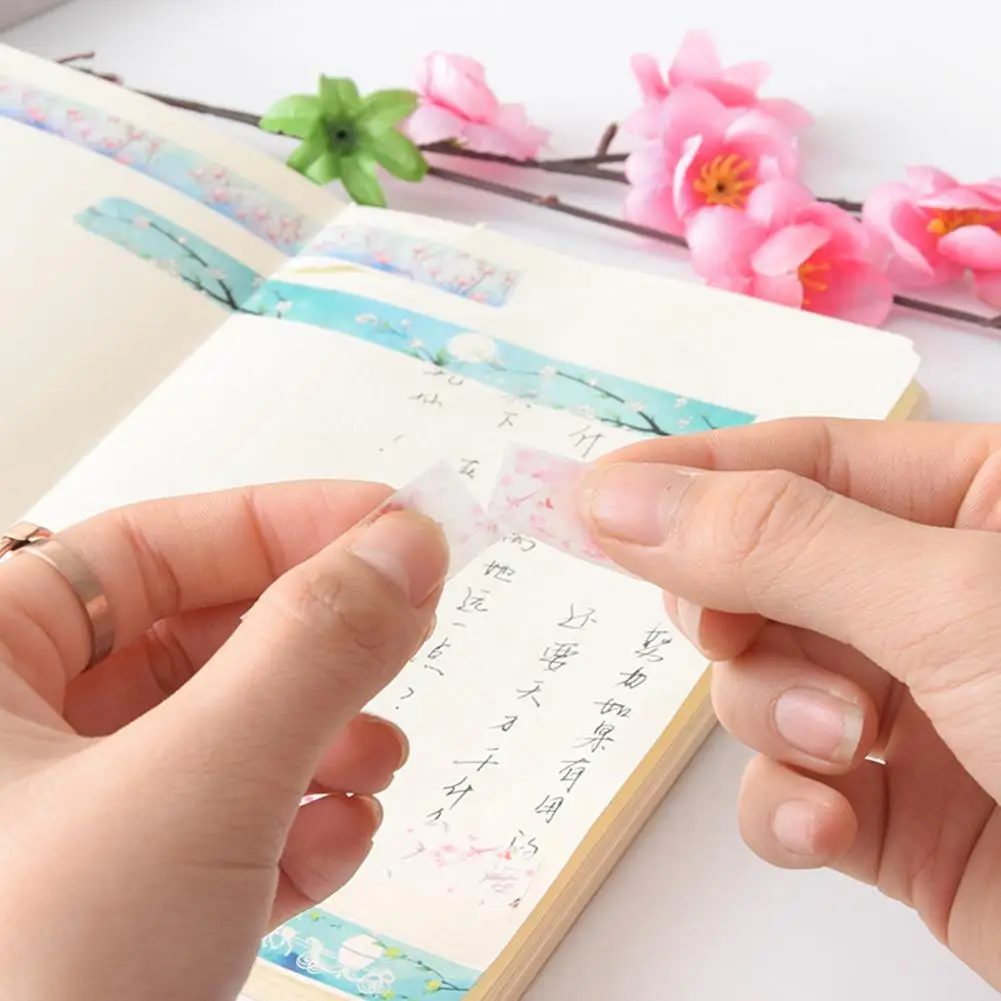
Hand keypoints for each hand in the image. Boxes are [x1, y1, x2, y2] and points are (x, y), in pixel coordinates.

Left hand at [0, 482, 446, 1000]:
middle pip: (198, 639)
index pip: (153, 546)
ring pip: (220, 734)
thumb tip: (409, 544)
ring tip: (376, 761)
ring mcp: (62, 824)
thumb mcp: (194, 789)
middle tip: (411, 631)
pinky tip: (335, 842)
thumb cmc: (39, 980)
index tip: (396, 523)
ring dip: (318, 738)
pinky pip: (219, 822)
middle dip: (315, 645)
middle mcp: (13, 735)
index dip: (286, 522)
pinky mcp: (112, 901)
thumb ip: (311, 649)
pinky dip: (293, 822)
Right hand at [577, 418, 1000, 989]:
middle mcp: (940, 597)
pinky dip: (788, 806)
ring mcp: (918, 708)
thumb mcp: (951, 604)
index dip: (690, 478)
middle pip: (763, 574)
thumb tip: (618, 499)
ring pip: (766, 683)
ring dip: (774, 714)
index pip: (797, 461)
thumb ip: (775, 544)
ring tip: (841, 744)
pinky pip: (795, 789)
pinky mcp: (904, 816)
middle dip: (740, 613)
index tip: (587, 499)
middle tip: (727, 631)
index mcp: (978, 504)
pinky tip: (822, 822)